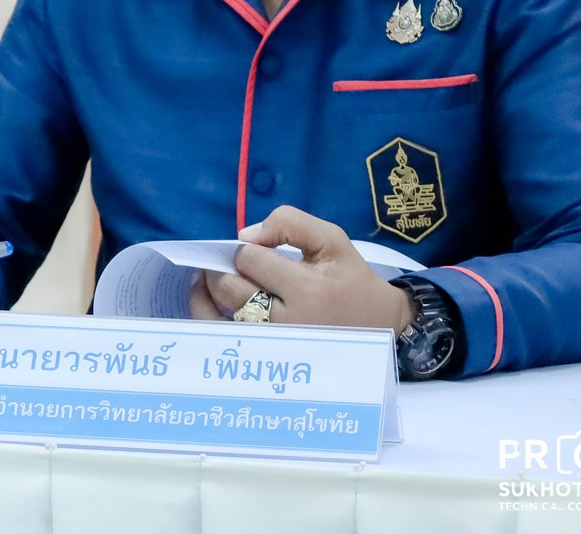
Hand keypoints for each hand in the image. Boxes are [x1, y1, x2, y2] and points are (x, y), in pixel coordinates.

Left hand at [188, 205, 414, 331]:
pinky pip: (219, 337)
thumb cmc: (350, 279)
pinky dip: (203, 313)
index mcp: (308, 290)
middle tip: (229, 263)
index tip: (258, 252)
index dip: (247, 249)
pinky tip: (202, 295)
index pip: (251, 259)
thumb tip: (246, 235)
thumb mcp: (331, 240)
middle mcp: (288, 322)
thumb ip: (290, 224)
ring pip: (218, 315)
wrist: (378, 325)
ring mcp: (274, 344)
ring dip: (207, 289)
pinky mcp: (266, 357)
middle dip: (223, 268)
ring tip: (208, 276)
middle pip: (230, 287)